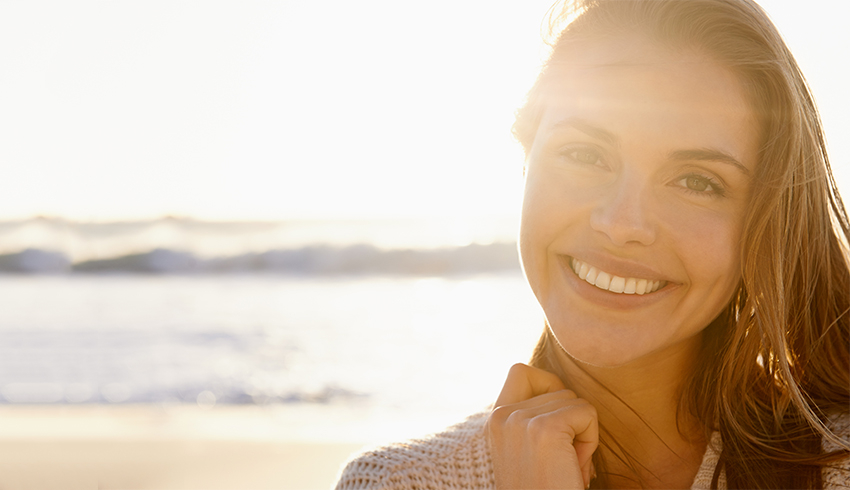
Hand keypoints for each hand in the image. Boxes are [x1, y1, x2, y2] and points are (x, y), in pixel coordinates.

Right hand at [486, 363, 597, 488]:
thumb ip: (534, 418)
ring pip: (575, 401)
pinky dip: (591, 441)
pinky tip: (575, 468)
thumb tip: (565, 390)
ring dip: (581, 434)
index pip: (521, 371)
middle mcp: (502, 416)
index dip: (548, 386)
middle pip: (559, 388)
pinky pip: (587, 413)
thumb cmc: (545, 489)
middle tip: (561, 462)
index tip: (556, 425)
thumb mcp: (528, 449)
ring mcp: (521, 420)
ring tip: (566, 466)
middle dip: (571, 422)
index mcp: (494, 421)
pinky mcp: (545, 430)